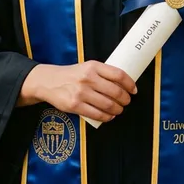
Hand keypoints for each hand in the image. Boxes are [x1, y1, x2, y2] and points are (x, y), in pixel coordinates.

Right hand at [20, 61, 136, 123]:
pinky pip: (97, 114)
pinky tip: (109, 116)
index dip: (130, 84)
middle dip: (125, 99)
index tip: (134, 89)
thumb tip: (123, 84)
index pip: (118, 75)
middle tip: (126, 102)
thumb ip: (102, 73)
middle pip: (115, 92)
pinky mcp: (75, 105)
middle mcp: (88, 78)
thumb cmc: (72, 75)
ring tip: (119, 110)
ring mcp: (81, 93)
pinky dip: (107, 117)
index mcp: (93, 66)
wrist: (49, 81)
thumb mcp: (87, 67)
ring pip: (108, 105)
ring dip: (118, 109)